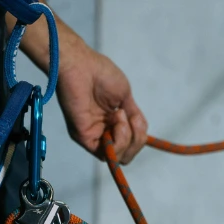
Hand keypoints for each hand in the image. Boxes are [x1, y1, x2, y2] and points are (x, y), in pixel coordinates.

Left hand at [56, 45, 147, 164]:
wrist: (82, 66)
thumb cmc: (101, 74)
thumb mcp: (125, 97)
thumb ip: (134, 119)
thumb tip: (140, 133)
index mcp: (112, 124)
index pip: (130, 145)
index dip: (139, 138)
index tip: (137, 120)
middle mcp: (103, 133)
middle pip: (127, 155)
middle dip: (136, 140)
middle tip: (131, 118)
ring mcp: (94, 136)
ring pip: (119, 157)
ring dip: (128, 137)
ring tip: (119, 114)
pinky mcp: (85, 138)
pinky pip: (107, 153)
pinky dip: (119, 139)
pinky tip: (117, 119)